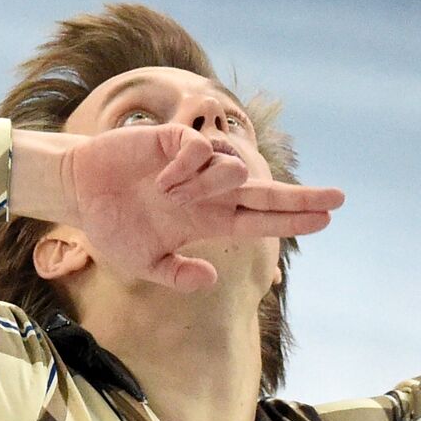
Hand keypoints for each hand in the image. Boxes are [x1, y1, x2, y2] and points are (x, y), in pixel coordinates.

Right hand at [64, 123, 344, 292]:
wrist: (79, 191)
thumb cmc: (113, 227)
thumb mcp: (145, 263)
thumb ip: (177, 274)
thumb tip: (211, 278)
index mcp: (209, 221)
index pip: (262, 220)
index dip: (294, 220)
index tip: (327, 220)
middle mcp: (210, 193)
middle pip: (267, 193)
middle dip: (302, 197)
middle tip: (340, 198)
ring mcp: (196, 167)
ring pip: (234, 171)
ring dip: (208, 186)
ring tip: (170, 195)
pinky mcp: (177, 141)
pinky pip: (201, 151)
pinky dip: (185, 169)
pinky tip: (161, 179)